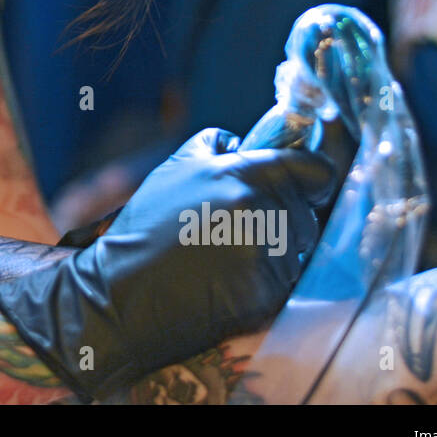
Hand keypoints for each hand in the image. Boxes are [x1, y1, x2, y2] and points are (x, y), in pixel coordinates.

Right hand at [0, 128, 338, 400]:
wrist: (122, 295)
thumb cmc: (145, 231)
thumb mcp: (172, 171)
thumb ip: (215, 147)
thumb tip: (248, 142)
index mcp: (239, 174)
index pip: (312, 169)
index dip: (315, 178)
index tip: (310, 187)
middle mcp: (256, 208)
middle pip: (306, 214)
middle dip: (284, 223)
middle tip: (239, 235)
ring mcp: (262, 252)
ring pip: (297, 251)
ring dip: (276, 256)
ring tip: (228, 260)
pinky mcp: (264, 292)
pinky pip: (285, 284)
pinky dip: (265, 285)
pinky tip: (229, 284)